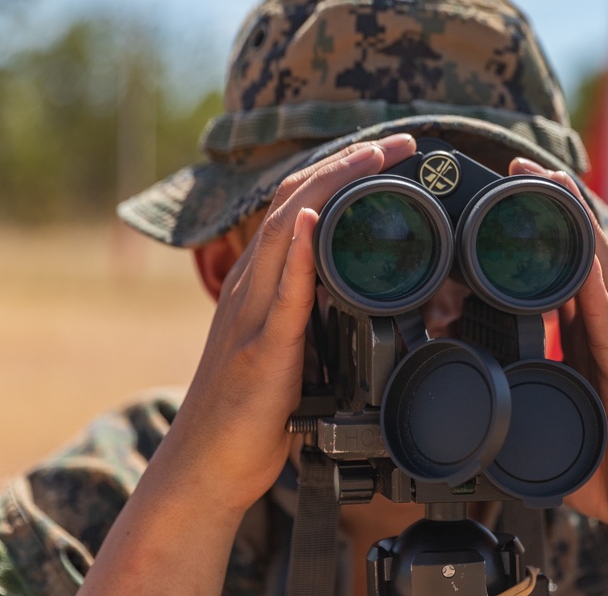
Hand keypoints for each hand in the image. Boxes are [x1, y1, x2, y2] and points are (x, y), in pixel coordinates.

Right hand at [165, 133, 416, 510]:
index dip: (341, 171)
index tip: (388, 153)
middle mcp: (251, 286)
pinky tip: (312, 224)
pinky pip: (280, 296)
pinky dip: (296, 255)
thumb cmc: (250, 411)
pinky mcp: (261, 352)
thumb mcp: (288, 347)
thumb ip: (310, 312)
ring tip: (373, 157)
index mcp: (261, 283)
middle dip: (348, 163)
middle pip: (296, 202)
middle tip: (400, 142)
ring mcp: (252, 315)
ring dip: (331, 187)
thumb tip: (353, 293)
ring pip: (287, 232)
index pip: (300, 207)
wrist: (207, 466)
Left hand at [509, 158, 607, 566]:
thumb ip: (522, 415)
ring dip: (578, 230)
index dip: (539, 243)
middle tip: (523, 170)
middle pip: (583, 264)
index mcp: (588, 352)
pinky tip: (585, 256)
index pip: (562, 283)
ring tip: (555, 184)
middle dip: (558, 214)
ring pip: (602, 281)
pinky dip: (598, 289)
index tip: (510, 207)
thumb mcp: (554, 437)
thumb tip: (475, 412)